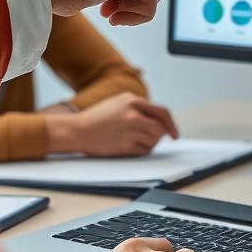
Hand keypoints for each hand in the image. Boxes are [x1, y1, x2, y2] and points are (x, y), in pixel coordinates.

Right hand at [45, 92, 178, 156]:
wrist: (77, 130)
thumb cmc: (96, 118)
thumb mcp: (118, 102)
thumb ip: (139, 107)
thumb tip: (161, 121)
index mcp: (132, 100)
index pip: (162, 112)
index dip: (171, 124)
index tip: (174, 133)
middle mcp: (133, 114)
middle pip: (160, 128)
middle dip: (159, 136)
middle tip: (150, 138)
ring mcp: (130, 130)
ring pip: (154, 140)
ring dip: (149, 143)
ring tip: (134, 141)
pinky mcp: (125, 145)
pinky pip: (144, 150)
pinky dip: (141, 150)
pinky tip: (129, 147)